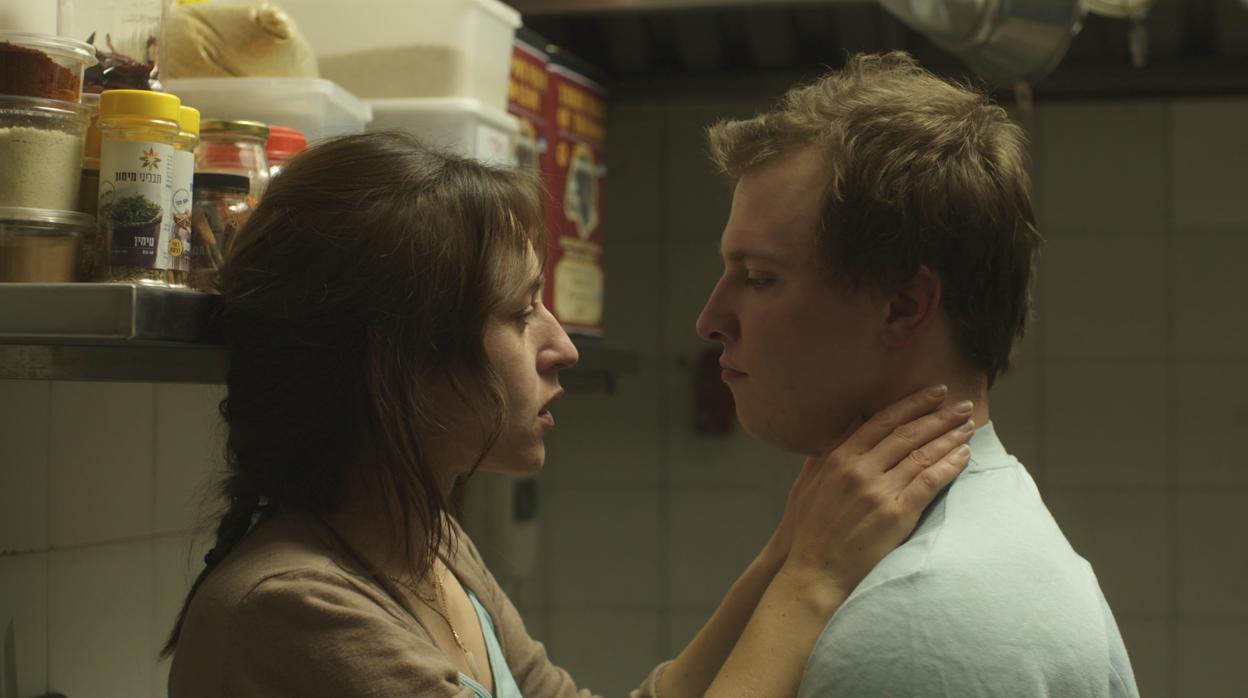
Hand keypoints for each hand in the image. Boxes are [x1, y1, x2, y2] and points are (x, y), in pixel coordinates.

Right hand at [775, 385, 974, 590]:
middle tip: (962, 405)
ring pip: (922, 455)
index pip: (882, 421)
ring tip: (968, 427)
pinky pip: (930, 482)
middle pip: (907, 434)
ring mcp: (878, 492)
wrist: (814, 571)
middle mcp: (859, 470)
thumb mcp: (806, 483)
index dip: (912, 404)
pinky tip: (964, 455)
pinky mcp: (896, 515)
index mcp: (837, 458)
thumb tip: (847, 424)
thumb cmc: (808, 530)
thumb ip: (825, 452)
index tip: (935, 393)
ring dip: (949, 437)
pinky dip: (950, 465)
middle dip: (939, 416)